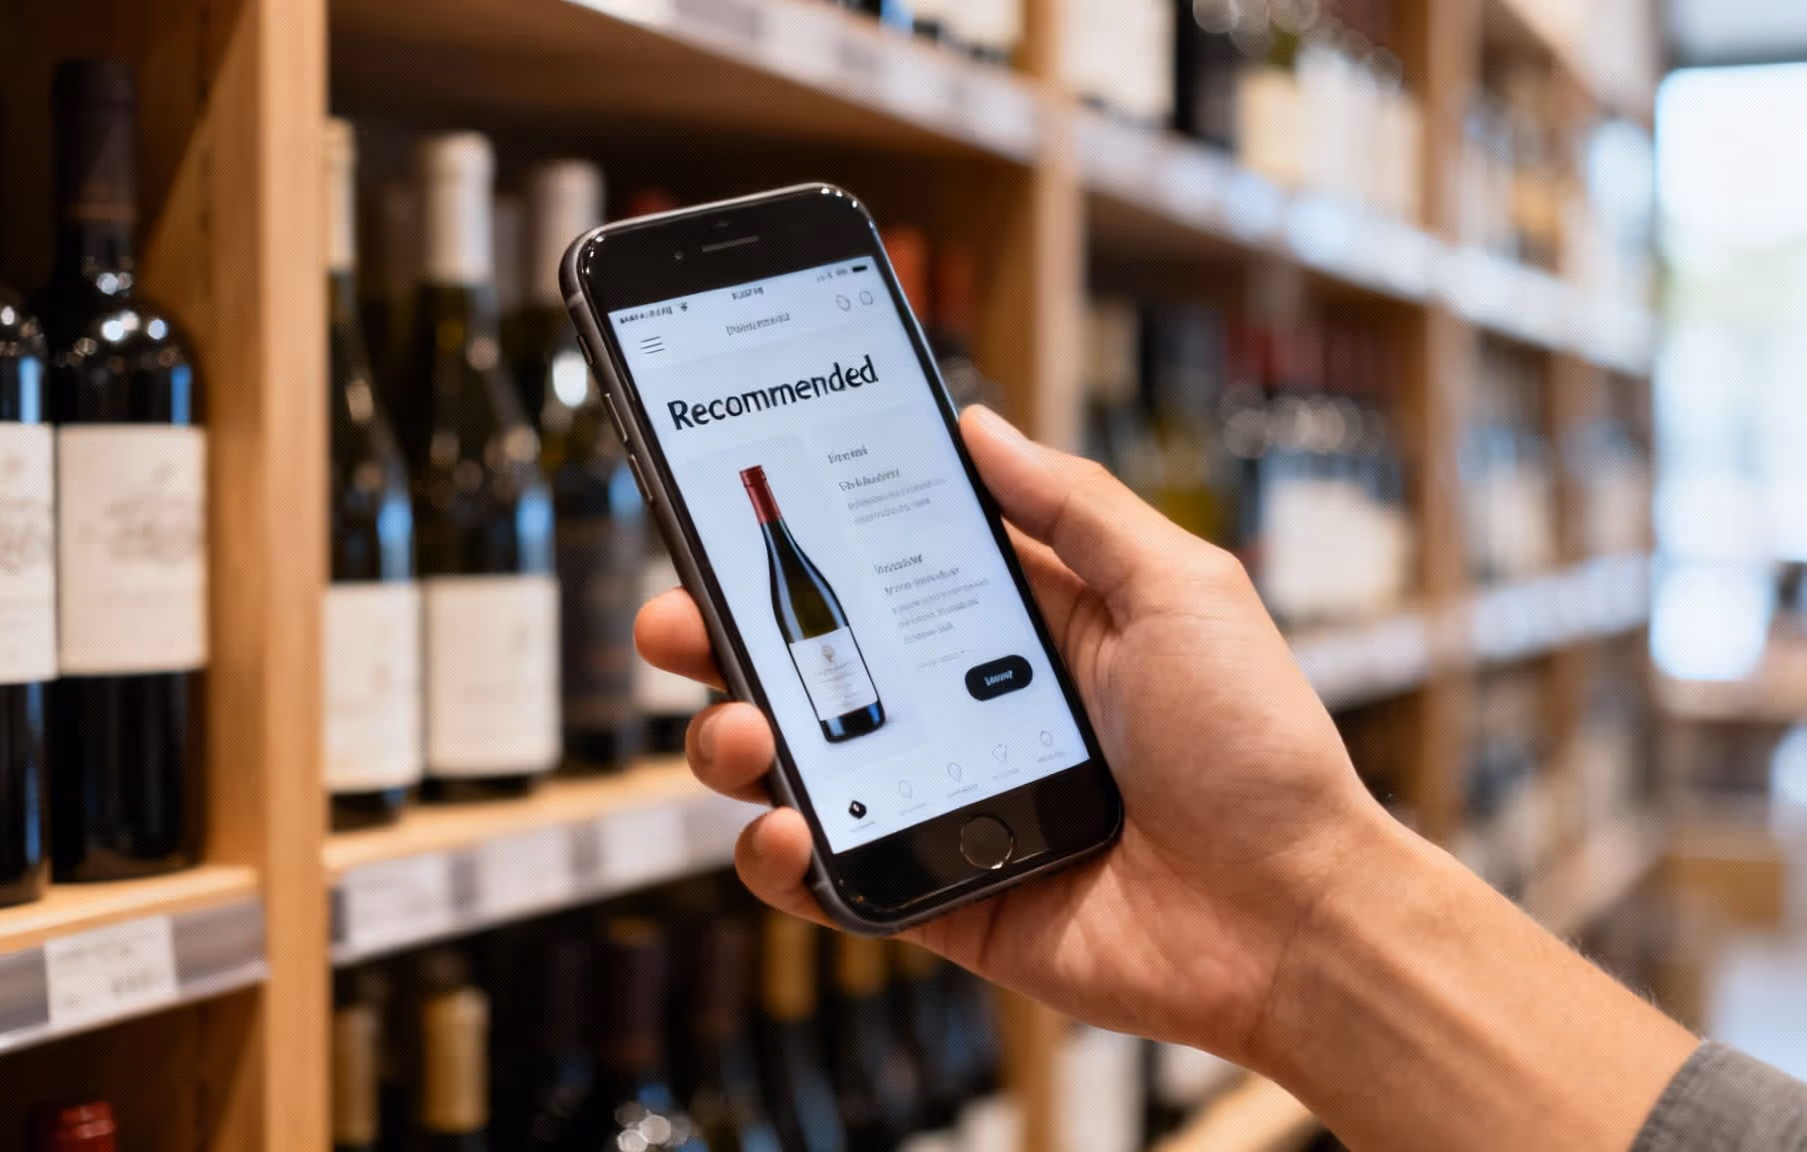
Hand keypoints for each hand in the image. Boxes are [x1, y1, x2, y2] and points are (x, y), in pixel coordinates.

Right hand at [635, 405, 1393, 1061]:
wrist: (1291, 916)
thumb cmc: (1256, 746)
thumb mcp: (1180, 589)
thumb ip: (1073, 506)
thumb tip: (976, 421)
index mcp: (1017, 631)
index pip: (882, 573)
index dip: (806, 545)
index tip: (733, 512)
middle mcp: (964, 710)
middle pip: (814, 665)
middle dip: (726, 637)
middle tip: (675, 621)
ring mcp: (941, 803)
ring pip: (798, 765)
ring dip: (733, 742)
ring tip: (741, 731)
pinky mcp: (935, 894)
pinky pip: (827, 878)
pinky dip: (779, 859)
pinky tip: (784, 827)